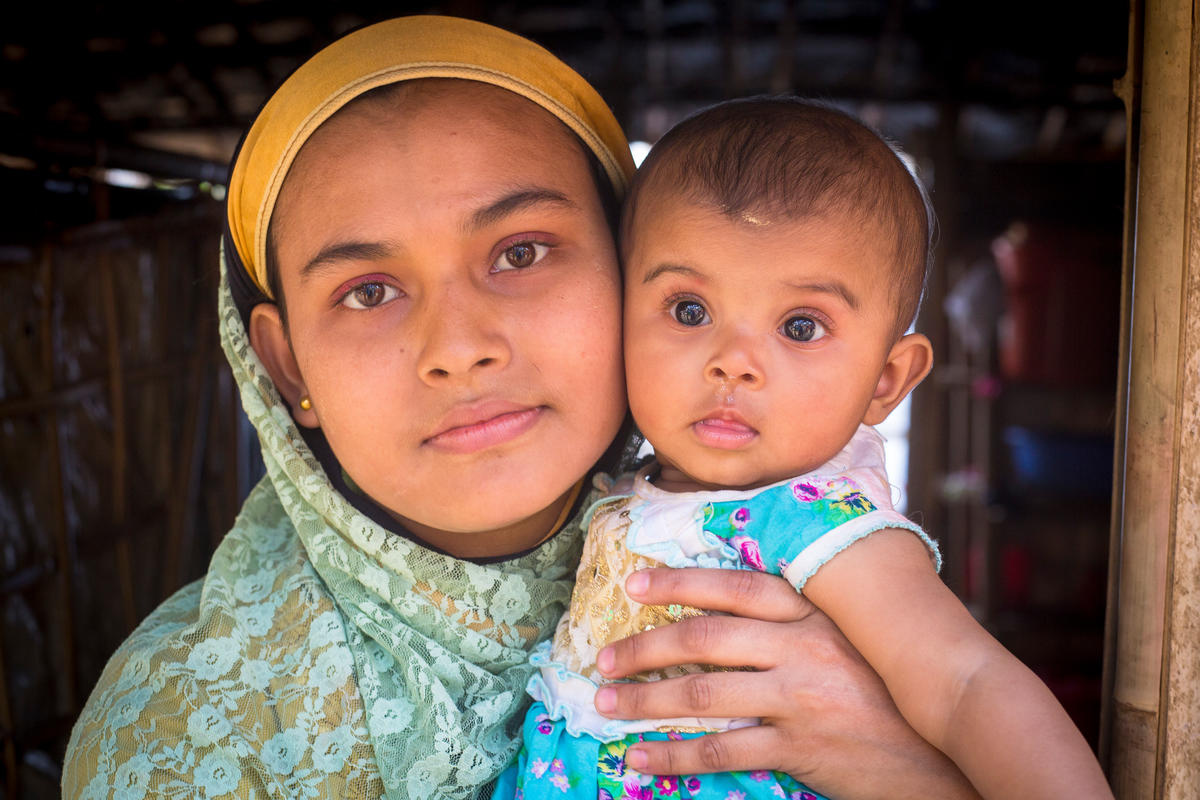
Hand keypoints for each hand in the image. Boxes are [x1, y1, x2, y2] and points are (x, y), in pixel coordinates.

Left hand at [593, 568, 981, 799]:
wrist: (949, 753)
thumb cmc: (898, 693)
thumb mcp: (859, 640)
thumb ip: (809, 619)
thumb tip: (745, 610)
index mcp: (816, 613)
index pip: (736, 586)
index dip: (680, 582)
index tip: (635, 584)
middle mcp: (803, 646)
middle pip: (705, 637)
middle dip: (645, 645)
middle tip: (604, 656)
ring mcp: (799, 697)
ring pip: (702, 692)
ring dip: (645, 700)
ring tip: (607, 704)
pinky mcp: (799, 746)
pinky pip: (721, 749)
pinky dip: (674, 755)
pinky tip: (641, 758)